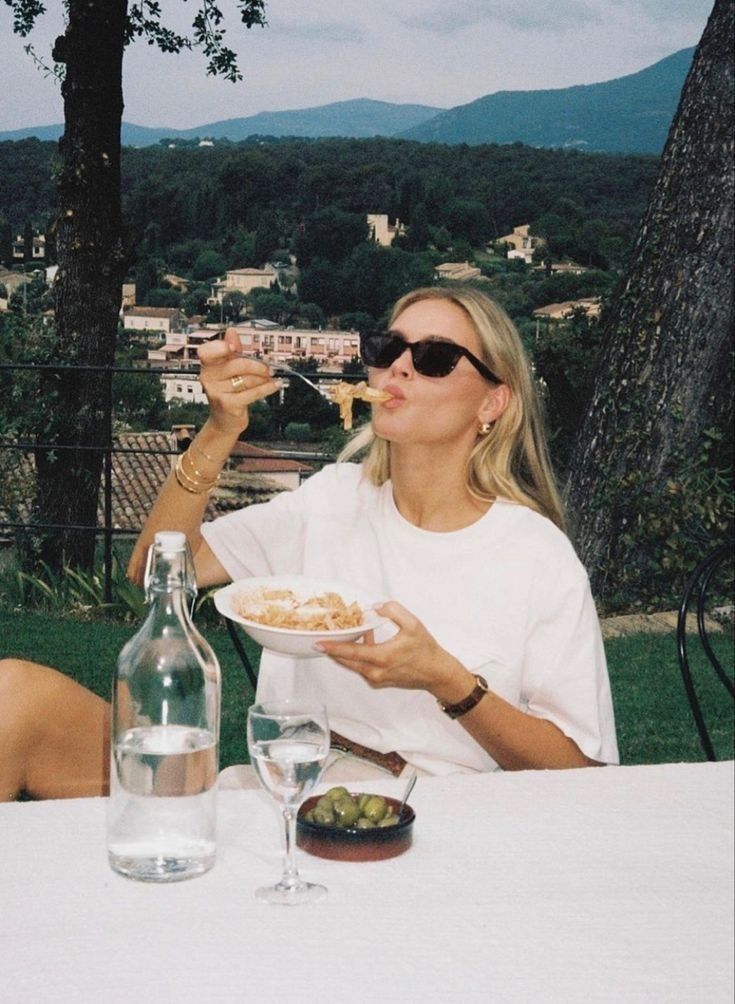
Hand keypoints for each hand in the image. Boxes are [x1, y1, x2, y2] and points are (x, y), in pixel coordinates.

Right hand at [197, 328, 279, 435]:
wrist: (224, 421)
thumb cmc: (228, 392)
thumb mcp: (228, 371)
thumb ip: (232, 351)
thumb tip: (232, 331)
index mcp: (208, 366)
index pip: (206, 352)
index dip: (219, 348)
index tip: (233, 347)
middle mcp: (209, 378)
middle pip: (237, 365)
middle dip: (257, 366)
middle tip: (269, 369)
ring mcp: (217, 392)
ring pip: (247, 379)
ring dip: (263, 378)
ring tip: (271, 378)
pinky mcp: (228, 405)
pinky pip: (252, 393)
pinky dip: (266, 388)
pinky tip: (275, 385)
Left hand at [316, 601, 473, 699]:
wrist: (436, 673)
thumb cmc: (426, 649)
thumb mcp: (413, 624)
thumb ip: (394, 611)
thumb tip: (376, 606)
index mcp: (382, 657)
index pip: (351, 652)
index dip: (333, 647)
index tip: (318, 642)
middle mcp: (375, 672)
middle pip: (346, 661)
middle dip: (332, 649)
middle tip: (320, 638)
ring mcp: (376, 679)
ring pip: (352, 665)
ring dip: (345, 652)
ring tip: (339, 636)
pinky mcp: (378, 682)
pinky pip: (361, 668)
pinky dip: (357, 656)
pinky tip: (363, 642)